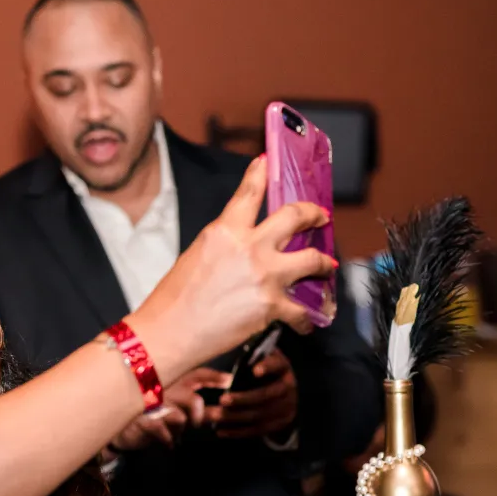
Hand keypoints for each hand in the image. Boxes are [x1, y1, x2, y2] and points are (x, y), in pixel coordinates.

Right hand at [108, 368, 224, 451]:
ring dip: (181, 430)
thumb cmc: (150, 416)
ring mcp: (152, 405)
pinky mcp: (142, 420)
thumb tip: (222, 412)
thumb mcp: (174, 410)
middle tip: (200, 423)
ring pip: (180, 418)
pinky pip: (164, 432)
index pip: (195, 374)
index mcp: (171, 382)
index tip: (229, 380)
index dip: (213, 377)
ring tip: (174, 433)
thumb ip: (197, 411)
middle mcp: (163, 389)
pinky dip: (169, 440)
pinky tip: (167, 442)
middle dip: (202, 415)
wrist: (119, 429)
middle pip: (192, 399)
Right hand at [127, 155, 334, 379]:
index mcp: (224, 231)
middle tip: (320, 216)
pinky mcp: (273, 306)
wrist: (169, 333)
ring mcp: (265, 276)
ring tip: (327, 265)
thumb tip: (249, 248)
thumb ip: (226, 245)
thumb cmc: (174, 299)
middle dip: (313, 213)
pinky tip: (306, 322)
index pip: (248, 193)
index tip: (267, 162)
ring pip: (313, 260)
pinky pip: (303, 311)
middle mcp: (249, 247)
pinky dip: (307, 319)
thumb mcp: (196, 256)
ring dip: (324, 263)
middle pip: (295, 216)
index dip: (259, 173)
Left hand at [207, 349, 297, 438]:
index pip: (277, 364)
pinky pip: (259, 429)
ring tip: (217, 416)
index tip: (254, 370)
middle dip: (244, 398)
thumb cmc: (260, 368)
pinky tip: (222, 431)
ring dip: (237, 416)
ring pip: (261, 414)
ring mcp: (287, 407)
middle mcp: (288, 387)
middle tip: (222, 400)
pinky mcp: (280, 423)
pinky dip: (239, 431)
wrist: (281, 391)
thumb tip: (236, 351)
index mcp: (282, 367)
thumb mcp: (260, 357)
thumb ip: (250, 355)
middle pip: (267, 394)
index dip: (267, 367)